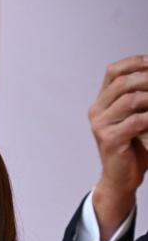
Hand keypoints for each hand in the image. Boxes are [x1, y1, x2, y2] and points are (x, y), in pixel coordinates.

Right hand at [90, 55, 147, 240]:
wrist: (122, 178)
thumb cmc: (133, 147)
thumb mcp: (136, 116)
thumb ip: (140, 98)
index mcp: (101, 103)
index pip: (113, 72)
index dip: (134, 63)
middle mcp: (97, 111)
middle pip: (122, 82)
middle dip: (147, 78)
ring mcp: (100, 125)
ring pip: (129, 99)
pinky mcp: (109, 139)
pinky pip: (135, 121)